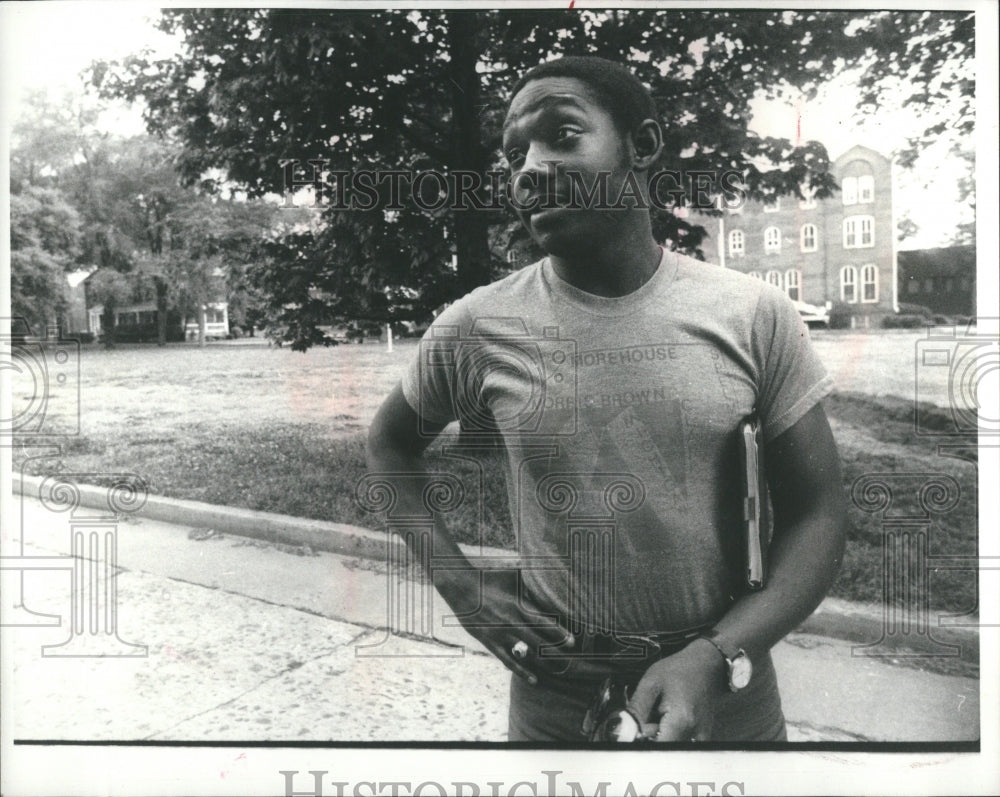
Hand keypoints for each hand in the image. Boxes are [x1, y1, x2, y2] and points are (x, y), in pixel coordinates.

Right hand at [435, 568, 572, 684]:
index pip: (543, 623)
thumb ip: (528, 577)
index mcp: (518, 606)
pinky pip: (507, 660)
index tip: (573, 641)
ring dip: (542, 663)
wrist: (461, 587)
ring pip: (526, 653)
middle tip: (572, 659)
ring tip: (558, 671)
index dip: (559, 633)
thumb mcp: (511, 574)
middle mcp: (511, 623)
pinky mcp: (490, 642)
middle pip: (539, 641)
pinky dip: (521, 670)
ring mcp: (500, 634)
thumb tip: (544, 568)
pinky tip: (533, 679)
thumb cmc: (487, 577)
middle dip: (556, 651)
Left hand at [626, 638, 726, 740]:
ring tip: (661, 714)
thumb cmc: (680, 669)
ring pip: (671, 747)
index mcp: (681, 720)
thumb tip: (625, 731)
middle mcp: (695, 734)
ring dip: (659, 735)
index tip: (635, 730)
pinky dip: (670, 734)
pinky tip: (669, 718)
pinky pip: (680, 744)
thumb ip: (636, 710)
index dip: (641, 742)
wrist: (707, 665)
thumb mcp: (651, 683)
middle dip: (649, 737)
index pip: (656, 750)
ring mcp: (701, 738)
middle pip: (663, 749)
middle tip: (649, 715)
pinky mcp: (702, 738)